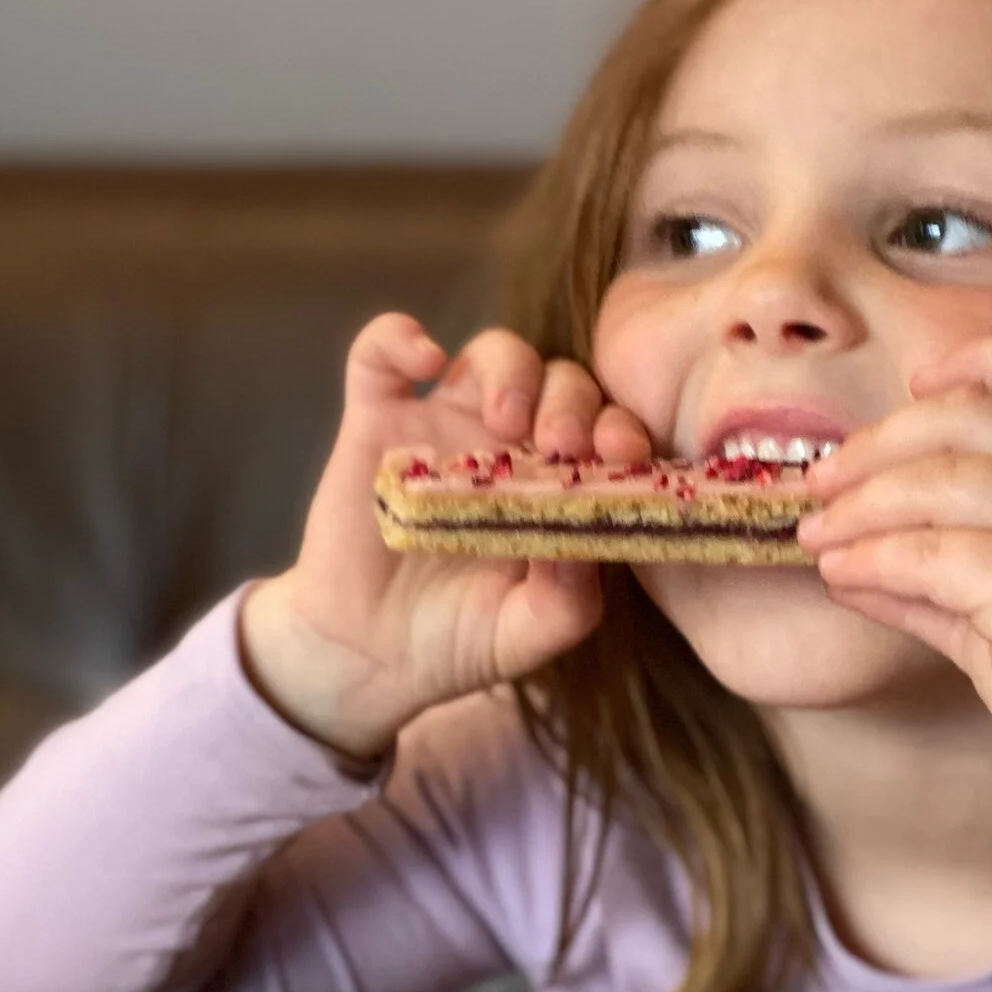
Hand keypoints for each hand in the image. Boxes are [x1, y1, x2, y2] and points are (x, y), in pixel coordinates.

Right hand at [241, 313, 651, 757]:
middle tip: (562, 445)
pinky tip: (425, 358)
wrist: (369, 654)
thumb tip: (589, 544)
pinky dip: (400, 337)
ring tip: (504, 417)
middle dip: (572, 402)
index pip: (607, 432)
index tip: (622, 454)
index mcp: (560, 485)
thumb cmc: (460, 640)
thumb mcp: (527, 636)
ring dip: (510, 371)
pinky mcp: (377, 420)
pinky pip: (382, 354)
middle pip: (561, 382)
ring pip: (493, 354)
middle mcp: (510, 444)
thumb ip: (568, 602)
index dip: (621, 431)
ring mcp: (444, 424)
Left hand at [797, 336, 991, 842]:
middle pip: (966, 419)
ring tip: (814, 535)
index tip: (911, 386)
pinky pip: (926, 554)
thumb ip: (935, 567)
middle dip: (877, 445)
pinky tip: (840, 576)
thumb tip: (843, 554)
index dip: (975, 362)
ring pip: (936, 483)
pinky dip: (870, 561)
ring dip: (858, 508)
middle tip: (819, 481)